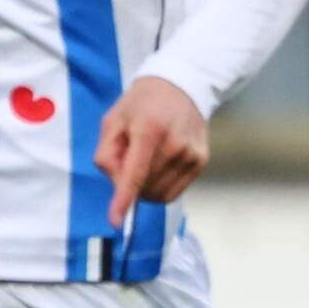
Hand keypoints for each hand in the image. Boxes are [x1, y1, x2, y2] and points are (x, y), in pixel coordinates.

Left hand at [95, 74, 210, 227]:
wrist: (181, 86)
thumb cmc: (141, 105)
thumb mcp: (112, 121)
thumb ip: (107, 155)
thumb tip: (118, 185)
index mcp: (150, 131)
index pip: (135, 174)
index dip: (123, 200)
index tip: (115, 221)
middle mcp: (176, 145)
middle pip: (144, 188)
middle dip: (128, 184)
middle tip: (128, 159)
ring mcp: (192, 155)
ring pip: (158, 194)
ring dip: (144, 187)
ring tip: (145, 159)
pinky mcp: (201, 162)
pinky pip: (173, 191)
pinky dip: (159, 186)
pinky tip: (158, 165)